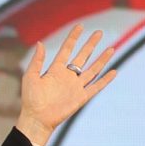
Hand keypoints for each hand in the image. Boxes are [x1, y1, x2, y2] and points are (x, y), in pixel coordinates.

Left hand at [16, 25, 118, 145]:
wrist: (37, 119)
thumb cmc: (31, 100)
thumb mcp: (30, 77)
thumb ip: (37, 61)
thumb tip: (40, 43)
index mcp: (55, 70)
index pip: (67, 50)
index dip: (73, 38)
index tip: (80, 26)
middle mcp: (67, 76)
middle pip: (82, 56)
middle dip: (90, 44)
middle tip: (99, 32)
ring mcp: (75, 86)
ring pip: (92, 70)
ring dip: (102, 59)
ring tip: (111, 48)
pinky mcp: (81, 97)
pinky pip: (96, 87)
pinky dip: (105, 80)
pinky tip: (114, 71)